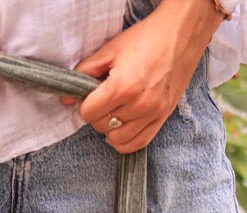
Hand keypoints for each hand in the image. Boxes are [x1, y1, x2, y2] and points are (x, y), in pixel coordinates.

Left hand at [61, 0, 222, 152]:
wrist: (181, 34)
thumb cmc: (146, 38)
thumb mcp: (111, 50)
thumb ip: (85, 72)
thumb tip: (65, 96)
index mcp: (122, 87)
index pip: (88, 113)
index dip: (84, 104)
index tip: (89, 95)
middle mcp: (138, 105)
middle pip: (100, 126)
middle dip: (97, 114)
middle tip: (103, 99)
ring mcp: (152, 114)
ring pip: (117, 139)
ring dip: (109, 128)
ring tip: (113, 112)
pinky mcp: (163, 118)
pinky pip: (138, 144)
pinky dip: (124, 142)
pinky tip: (120, 129)